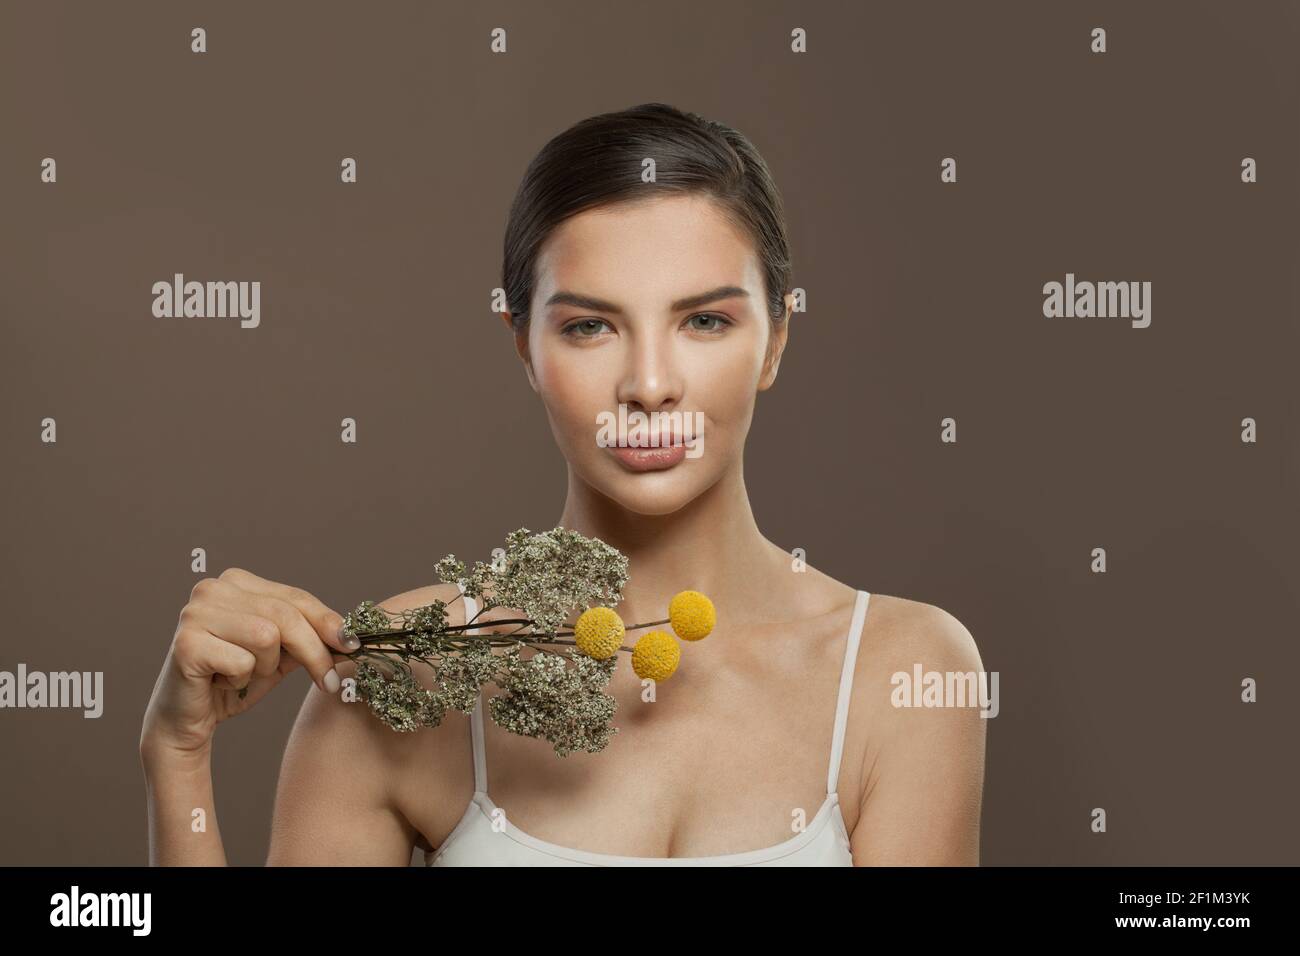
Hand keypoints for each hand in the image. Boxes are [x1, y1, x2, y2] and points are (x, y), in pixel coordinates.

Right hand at [140, 568, 356, 758]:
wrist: (188, 719)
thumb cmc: (234, 681)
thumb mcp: (280, 655)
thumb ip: (309, 638)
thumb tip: (351, 637)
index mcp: (237, 582)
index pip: (296, 598)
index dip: (328, 623)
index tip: (353, 646)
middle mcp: (212, 589)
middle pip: (286, 615)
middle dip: (315, 652)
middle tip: (331, 682)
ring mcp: (195, 613)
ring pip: (267, 637)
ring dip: (265, 668)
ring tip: (243, 675)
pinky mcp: (186, 643)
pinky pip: (242, 662)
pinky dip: (241, 681)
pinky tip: (221, 682)